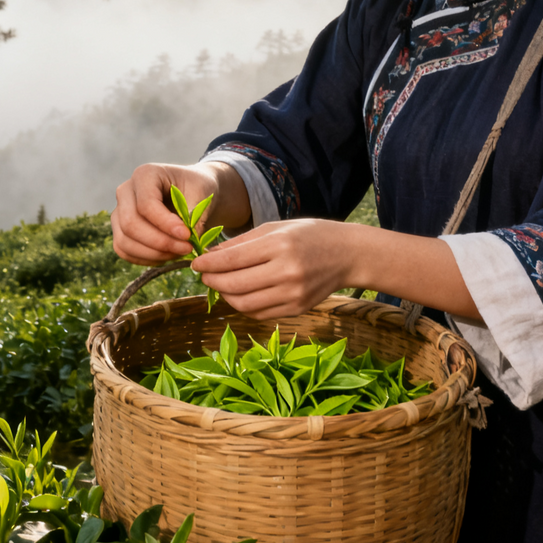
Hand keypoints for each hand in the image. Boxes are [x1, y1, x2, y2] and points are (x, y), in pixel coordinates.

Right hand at [112, 162, 246, 265]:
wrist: (192, 193)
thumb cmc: (196, 189)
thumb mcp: (202, 195)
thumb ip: (194, 216)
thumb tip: (186, 241)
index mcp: (145, 174)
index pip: (146, 204)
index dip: (165, 224)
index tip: (187, 235)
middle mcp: (126, 191)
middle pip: (130, 224)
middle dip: (160, 242)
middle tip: (187, 248)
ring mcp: (120, 212)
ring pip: (125, 241)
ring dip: (154, 253)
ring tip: (180, 252)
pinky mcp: (120, 230)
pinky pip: (125, 251)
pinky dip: (146, 259)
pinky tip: (168, 256)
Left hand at [192, 219, 368, 318]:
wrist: (348, 254)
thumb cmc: (309, 235)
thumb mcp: (275, 228)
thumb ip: (241, 242)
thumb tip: (209, 255)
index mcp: (279, 246)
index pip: (233, 259)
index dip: (208, 264)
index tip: (195, 263)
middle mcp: (287, 272)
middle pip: (235, 285)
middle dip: (212, 281)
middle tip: (203, 275)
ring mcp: (293, 294)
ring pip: (245, 305)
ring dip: (225, 296)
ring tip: (220, 284)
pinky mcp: (297, 309)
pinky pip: (260, 314)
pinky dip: (244, 306)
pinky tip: (240, 294)